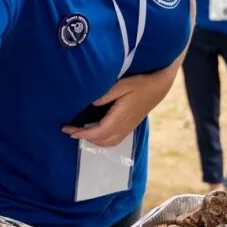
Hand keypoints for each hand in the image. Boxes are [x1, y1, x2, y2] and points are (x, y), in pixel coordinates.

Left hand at [61, 68, 176, 146]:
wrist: (158, 87)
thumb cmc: (140, 84)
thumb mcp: (123, 85)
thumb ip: (106, 94)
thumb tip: (91, 102)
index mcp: (120, 117)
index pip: (98, 132)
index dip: (82, 134)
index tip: (68, 131)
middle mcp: (124, 126)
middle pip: (101, 140)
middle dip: (83, 137)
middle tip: (68, 129)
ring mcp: (128, 128)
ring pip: (108, 143)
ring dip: (92, 140)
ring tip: (79, 132)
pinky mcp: (130, 127)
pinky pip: (114, 140)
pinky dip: (102, 140)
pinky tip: (95, 132)